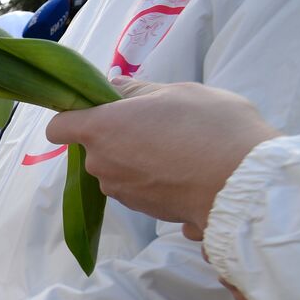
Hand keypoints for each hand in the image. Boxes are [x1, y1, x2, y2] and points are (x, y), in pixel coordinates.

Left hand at [45, 78, 279, 238]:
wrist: (241, 184)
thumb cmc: (210, 126)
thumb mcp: (177, 92)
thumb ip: (138, 91)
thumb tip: (113, 87)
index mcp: (101, 129)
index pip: (58, 126)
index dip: (73, 117)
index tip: (98, 110)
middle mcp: (101, 165)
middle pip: (94, 148)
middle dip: (117, 136)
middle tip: (157, 123)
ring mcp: (120, 192)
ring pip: (117, 169)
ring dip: (136, 159)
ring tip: (178, 148)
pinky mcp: (142, 211)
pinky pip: (139, 188)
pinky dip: (153, 179)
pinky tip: (185, 171)